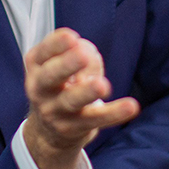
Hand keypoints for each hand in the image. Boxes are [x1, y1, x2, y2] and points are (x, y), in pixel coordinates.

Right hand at [22, 28, 139, 168]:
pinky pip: (95, 119)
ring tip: (102, 85)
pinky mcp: (73, 128)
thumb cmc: (61, 86)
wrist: (49, 131)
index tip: (72, 37)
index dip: (56, 44)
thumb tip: (90, 56)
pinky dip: (114, 113)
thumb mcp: (63, 65)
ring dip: (87, 92)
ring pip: (71, 101)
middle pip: (50, 76)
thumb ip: (78, 54)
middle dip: (66, 65)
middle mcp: (40, 89)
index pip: (43, 52)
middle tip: (81, 55)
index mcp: (37, 67)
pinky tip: (131, 107)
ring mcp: (54, 111)